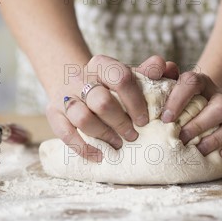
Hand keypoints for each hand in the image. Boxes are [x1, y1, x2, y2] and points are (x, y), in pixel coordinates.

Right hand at [46, 55, 176, 161]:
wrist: (75, 84)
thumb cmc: (110, 84)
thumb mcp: (129, 75)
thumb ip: (149, 72)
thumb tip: (168, 67)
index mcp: (101, 64)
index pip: (120, 77)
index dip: (135, 101)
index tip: (146, 120)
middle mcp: (80, 77)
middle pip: (101, 101)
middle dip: (121, 123)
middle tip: (133, 136)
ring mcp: (65, 96)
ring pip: (83, 118)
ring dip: (104, 135)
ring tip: (118, 144)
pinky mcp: (53, 113)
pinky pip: (65, 133)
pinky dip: (83, 148)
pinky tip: (99, 155)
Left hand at [161, 71, 221, 160]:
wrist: (188, 112)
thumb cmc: (169, 103)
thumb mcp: (160, 87)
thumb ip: (155, 73)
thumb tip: (162, 66)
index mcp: (199, 82)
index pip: (193, 81)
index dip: (180, 99)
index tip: (166, 119)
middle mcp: (219, 96)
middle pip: (221, 105)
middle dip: (200, 124)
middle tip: (182, 139)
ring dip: (219, 137)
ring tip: (199, 150)